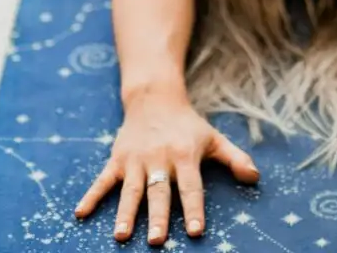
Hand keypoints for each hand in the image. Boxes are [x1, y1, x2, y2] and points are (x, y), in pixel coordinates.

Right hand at [74, 94, 259, 245]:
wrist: (155, 98)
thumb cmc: (188, 125)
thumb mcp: (213, 138)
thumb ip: (235, 158)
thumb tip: (255, 177)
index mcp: (184, 155)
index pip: (191, 187)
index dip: (194, 209)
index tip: (196, 231)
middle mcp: (159, 158)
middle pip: (159, 192)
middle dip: (158, 216)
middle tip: (157, 241)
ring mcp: (136, 159)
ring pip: (130, 189)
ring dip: (126, 212)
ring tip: (122, 235)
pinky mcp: (117, 159)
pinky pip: (102, 180)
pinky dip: (91, 196)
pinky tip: (80, 214)